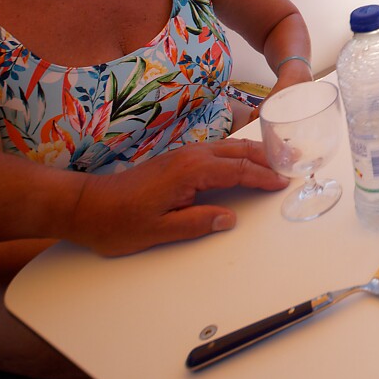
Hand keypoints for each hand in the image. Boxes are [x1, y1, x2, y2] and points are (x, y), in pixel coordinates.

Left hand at [67, 141, 286, 255]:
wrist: (87, 206)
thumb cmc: (118, 222)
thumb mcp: (159, 231)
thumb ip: (197, 223)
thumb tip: (229, 218)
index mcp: (190, 172)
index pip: (238, 170)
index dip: (263, 177)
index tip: (284, 182)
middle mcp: (189, 157)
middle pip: (237, 152)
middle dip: (267, 157)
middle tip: (292, 162)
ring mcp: (182, 155)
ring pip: (227, 148)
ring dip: (253, 153)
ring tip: (275, 160)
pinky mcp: (175, 159)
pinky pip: (216, 150)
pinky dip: (236, 154)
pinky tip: (241, 161)